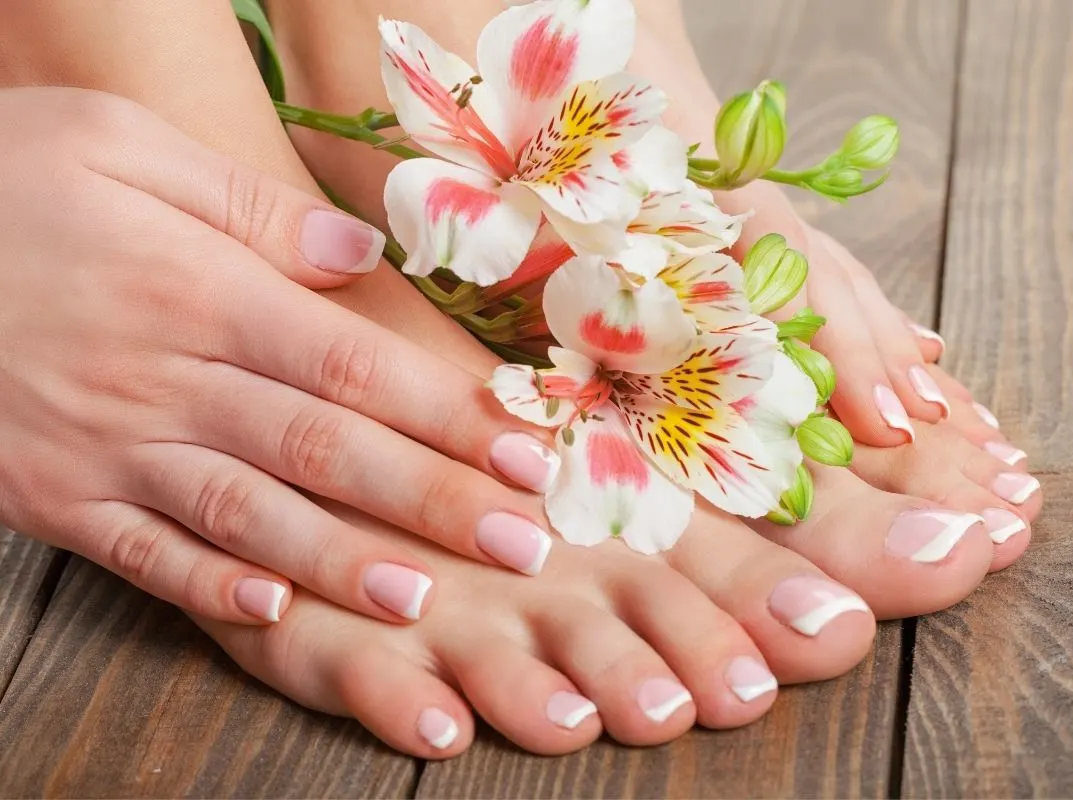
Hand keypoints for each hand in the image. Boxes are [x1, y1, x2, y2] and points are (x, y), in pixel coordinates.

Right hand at [0, 87, 560, 625]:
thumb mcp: (115, 142)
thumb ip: (246, 203)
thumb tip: (358, 252)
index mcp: (196, 290)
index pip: (352, 365)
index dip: (446, 416)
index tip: (524, 454)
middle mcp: (163, 379)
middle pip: (323, 449)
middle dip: (429, 502)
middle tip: (520, 548)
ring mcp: (104, 447)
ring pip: (245, 515)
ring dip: (340, 562)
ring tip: (424, 599)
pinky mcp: (50, 497)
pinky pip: (139, 555)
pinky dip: (205, 590)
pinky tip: (274, 614)